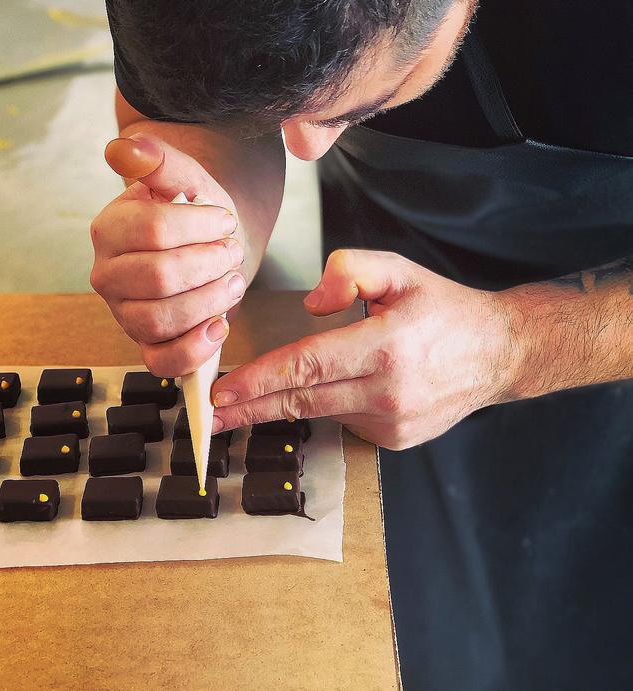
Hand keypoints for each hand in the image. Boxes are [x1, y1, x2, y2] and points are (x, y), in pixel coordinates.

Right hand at [91, 133, 246, 374]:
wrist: (210, 243)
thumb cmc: (196, 212)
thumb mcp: (186, 178)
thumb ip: (159, 160)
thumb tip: (123, 149)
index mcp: (110, 228)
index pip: (154, 230)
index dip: (200, 226)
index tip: (223, 220)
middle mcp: (108, 275)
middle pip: (159, 277)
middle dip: (210, 264)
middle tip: (231, 252)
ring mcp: (124, 313)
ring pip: (160, 320)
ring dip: (210, 301)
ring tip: (232, 281)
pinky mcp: (146, 345)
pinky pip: (162, 363)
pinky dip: (195, 348)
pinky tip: (218, 325)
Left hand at [211, 249, 518, 449]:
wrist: (497, 353)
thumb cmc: (445, 309)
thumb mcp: (401, 270)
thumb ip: (351, 271)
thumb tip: (311, 304)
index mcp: (386, 347)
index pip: (307, 366)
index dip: (259, 379)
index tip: (222, 391)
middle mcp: (388, 392)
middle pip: (302, 400)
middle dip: (251, 407)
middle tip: (211, 414)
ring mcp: (392, 422)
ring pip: (321, 411)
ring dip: (284, 404)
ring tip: (248, 401)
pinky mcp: (395, 439)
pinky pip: (345, 420)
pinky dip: (328, 405)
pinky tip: (331, 389)